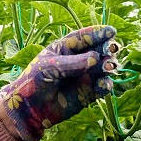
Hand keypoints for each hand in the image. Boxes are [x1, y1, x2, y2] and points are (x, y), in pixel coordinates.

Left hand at [0, 25, 118, 140]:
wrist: (29, 108)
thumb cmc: (35, 81)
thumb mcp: (50, 67)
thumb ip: (73, 63)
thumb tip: (95, 58)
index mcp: (66, 48)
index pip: (85, 37)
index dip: (98, 33)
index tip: (111, 31)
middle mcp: (79, 60)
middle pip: (99, 50)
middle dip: (108, 48)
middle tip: (111, 49)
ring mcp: (85, 76)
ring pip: (104, 67)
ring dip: (110, 65)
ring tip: (109, 67)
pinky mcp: (89, 93)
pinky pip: (103, 87)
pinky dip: (106, 85)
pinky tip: (103, 84)